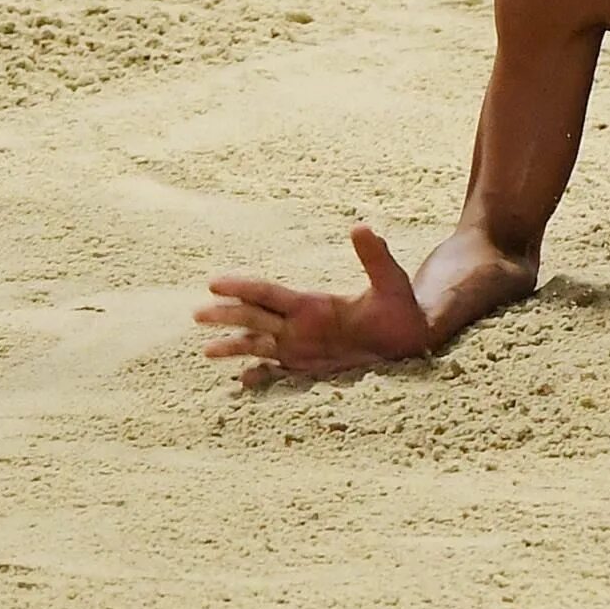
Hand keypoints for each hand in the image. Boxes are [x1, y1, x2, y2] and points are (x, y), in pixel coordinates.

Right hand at [195, 224, 431, 388]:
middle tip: (196, 313)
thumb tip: (361, 226)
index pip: (268, 293)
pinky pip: (279, 372)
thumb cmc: (401, 306)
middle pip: (255, 317)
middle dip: (226, 315)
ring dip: (234, 346)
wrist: (413, 336)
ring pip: (259, 344)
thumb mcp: (389, 281)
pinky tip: (242, 382)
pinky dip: (260, 377)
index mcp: (312, 304)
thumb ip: (374, 257)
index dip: (241, 287)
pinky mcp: (312, 366)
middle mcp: (300, 324)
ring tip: (205, 351)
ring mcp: (303, 346)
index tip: (213, 283)